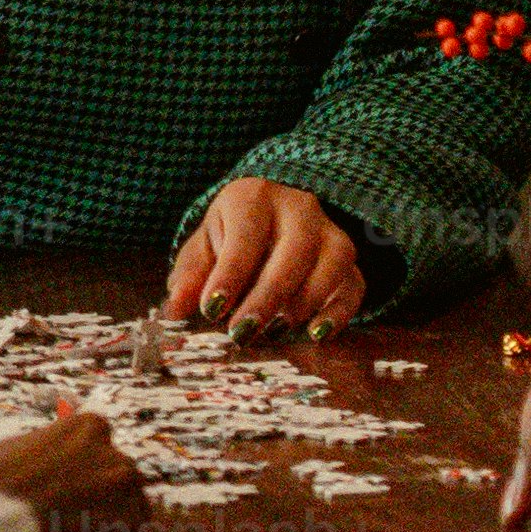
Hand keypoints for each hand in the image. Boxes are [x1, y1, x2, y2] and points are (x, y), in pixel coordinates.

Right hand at [0, 404, 157, 531]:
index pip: (101, 452)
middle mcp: (119, 462)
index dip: (80, 480)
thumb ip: (42, 455)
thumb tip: (48, 464)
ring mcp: (132, 504)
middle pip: (121, 486)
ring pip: (134, 523)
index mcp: (90, 430)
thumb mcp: (9, 455)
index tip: (61, 502)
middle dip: (99, 508)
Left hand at [164, 178, 370, 337]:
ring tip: (275, 330)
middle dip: (269, 294)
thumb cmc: (232, 235)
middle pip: (296, 247)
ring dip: (306, 301)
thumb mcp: (204, 247)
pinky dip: (340, 311)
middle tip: (242, 332)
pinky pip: (356, 283)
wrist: (271, 215)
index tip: (211, 309)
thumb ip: (191, 276)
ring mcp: (328, 231)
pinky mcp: (347, 259)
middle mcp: (299, 208)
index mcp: (254, 198)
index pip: (246, 235)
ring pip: (335, 260)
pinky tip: (316, 333)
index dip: (229, 274)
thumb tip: (175, 310)